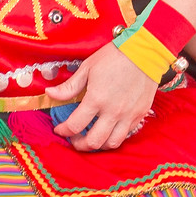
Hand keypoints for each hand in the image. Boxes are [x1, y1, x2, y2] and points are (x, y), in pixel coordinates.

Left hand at [44, 44, 162, 151]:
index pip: (75, 125)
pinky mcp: (140, 114)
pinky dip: (114, 136)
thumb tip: (50, 93)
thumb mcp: (88, 67)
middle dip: (79, 144)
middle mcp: (112, 111)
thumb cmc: (115, 56)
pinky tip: (109, 129)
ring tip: (92, 137)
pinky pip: (126, 134)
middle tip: (74, 138)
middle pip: (93, 142)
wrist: (145, 51)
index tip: (60, 129)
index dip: (63, 131)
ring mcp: (128, 115)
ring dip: (98, 145)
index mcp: (96, 99)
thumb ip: (69, 86)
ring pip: (111, 143)